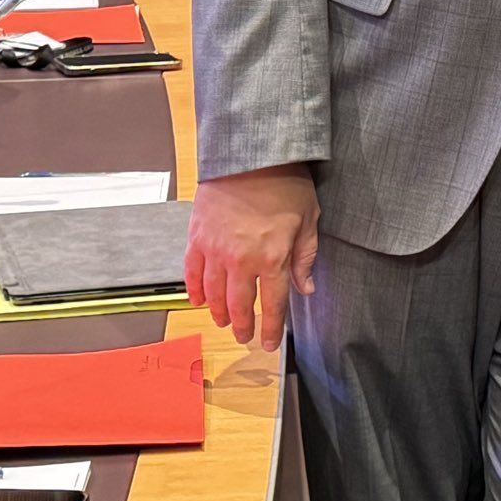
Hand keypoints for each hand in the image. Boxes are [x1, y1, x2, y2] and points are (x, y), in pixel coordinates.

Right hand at [184, 163, 320, 350]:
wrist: (251, 156)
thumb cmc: (287, 185)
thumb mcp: (309, 219)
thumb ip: (305, 257)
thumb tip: (306, 289)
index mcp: (273, 257)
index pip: (274, 304)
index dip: (272, 328)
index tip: (270, 344)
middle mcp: (242, 260)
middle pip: (240, 305)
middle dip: (243, 326)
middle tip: (244, 337)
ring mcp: (215, 251)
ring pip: (214, 294)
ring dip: (219, 312)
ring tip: (224, 322)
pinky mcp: (196, 239)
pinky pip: (191, 273)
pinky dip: (194, 291)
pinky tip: (199, 301)